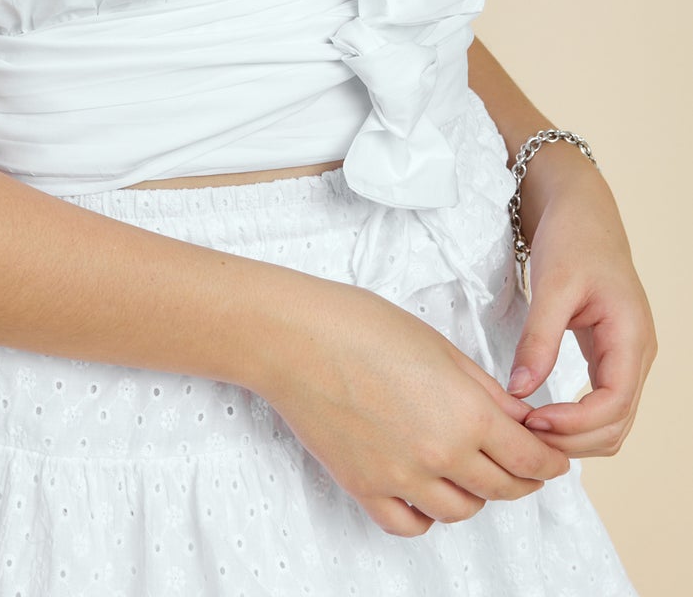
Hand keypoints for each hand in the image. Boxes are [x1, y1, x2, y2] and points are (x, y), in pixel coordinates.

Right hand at [251, 276, 572, 536]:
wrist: (296, 338)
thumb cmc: (361, 325)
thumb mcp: (439, 345)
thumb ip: (484, 389)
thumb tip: (516, 419)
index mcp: (466, 413)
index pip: (529, 458)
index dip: (549, 461)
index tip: (553, 459)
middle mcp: (440, 454)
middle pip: (503, 488)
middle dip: (521, 478)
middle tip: (521, 464)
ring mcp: (401, 477)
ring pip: (462, 511)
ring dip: (475, 494)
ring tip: (469, 469)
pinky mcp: (366, 488)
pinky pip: (411, 524)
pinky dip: (427, 514)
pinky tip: (428, 492)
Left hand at [508, 153, 658, 456]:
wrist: (583, 212)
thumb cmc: (573, 239)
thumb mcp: (553, 285)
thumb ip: (538, 339)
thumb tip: (519, 390)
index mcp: (631, 338)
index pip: (614, 405)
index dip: (574, 424)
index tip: (532, 420)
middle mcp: (637, 356)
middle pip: (616, 425)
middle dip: (572, 439)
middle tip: (523, 434)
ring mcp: (627, 359)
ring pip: (612, 422)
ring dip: (574, 436)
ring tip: (528, 428)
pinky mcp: (611, 357)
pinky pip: (602, 404)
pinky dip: (576, 420)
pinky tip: (542, 414)